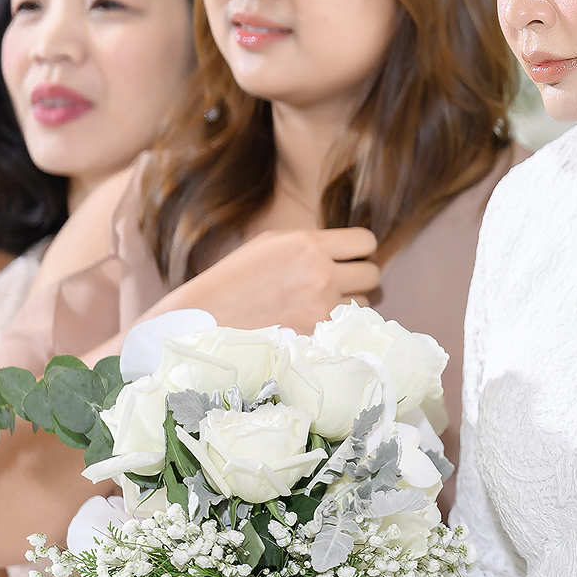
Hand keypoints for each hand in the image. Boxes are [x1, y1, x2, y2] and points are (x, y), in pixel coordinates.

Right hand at [187, 228, 379, 333]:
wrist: (205, 317)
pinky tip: (312, 321)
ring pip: (363, 303)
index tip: (352, 257)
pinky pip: (345, 327)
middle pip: (372, 274)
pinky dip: (335, 325)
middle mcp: (319, 273)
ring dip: (347, 303)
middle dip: (359, 277)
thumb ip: (314, 243)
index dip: (361, 250)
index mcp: (308, 244)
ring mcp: (319, 307)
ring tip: (317, 303)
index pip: (365, 241)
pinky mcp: (315, 334)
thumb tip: (351, 251)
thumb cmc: (238, 277)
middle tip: (339, 282)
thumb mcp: (272, 243)